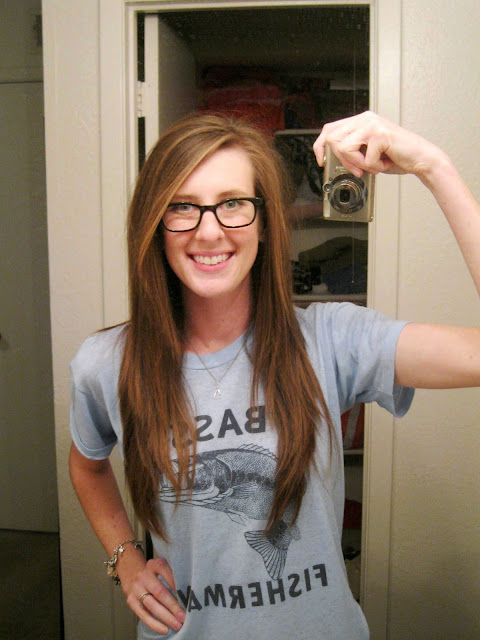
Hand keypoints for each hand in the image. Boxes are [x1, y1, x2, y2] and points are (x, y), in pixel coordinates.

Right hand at [120, 556, 185, 634]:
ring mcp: (136, 589)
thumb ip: (172, 575)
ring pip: (151, 605)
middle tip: (184, 616)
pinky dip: (154, 624)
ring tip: (177, 625)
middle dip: (173, 606)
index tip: (185, 593)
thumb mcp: (161, 567)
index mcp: (154, 565)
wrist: (132, 573)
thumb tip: (188, 592)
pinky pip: (143, 614)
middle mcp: (144, 576)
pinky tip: (165, 629)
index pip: (164, 570)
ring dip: (166, 617)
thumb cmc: (154, 573)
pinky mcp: (131, 601)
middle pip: (159, 592)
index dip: (174, 581)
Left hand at [313, 111, 442, 182]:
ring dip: (357, 163)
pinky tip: (384, 163)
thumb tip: (329, 158)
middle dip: (342, 160)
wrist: (420, 159)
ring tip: (373, 165)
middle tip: (358, 169)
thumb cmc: (396, 157)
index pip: (329, 129)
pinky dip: (372, 167)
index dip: (320, 146)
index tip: (322, 161)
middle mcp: (365, 118)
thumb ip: (350, 151)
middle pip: (332, 139)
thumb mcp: (366, 153)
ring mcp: (372, 124)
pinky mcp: (379, 134)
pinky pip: (363, 158)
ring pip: (344, 148)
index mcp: (361, 120)